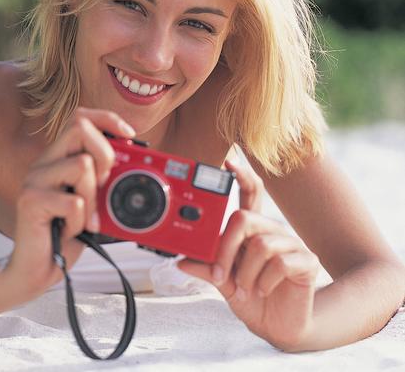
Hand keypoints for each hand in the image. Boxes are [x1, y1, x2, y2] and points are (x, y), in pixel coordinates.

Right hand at [5, 107, 135, 297]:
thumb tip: (133, 159)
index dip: (107, 119)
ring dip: (93, 197)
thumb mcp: (91, 201)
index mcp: (58, 158)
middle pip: (78, 128)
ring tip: (84, 218)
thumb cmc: (64, 235)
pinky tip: (71, 231)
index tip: (130, 136)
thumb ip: (103, 179)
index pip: (79, 117)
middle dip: (105, 154)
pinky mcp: (31, 202)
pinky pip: (74, 202)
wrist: (35, 270)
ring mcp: (34, 181)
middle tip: (105, 184)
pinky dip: (80, 222)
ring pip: (81, 165)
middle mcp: (43, 163)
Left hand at [177, 159, 320, 349]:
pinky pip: (280, 262)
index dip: (242, 175)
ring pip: (260, 244)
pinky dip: (264, 282)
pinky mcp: (307, 262)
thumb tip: (180, 260)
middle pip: (245, 219)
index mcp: (252, 230)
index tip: (228, 161)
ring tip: (246, 288)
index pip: (250, 194)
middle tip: (221, 275)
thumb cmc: (252, 297)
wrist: (278, 326)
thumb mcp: (223, 283)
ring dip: (246, 273)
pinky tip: (264, 290)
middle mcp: (272, 231)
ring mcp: (291, 244)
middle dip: (226, 249)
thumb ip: (206, 268)